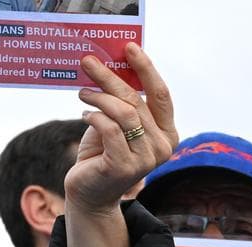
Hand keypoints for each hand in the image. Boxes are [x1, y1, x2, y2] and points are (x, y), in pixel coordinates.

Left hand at [66, 42, 177, 215]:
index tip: (129, 47)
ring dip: (98, 98)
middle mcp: (163, 147)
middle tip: (88, 62)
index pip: (161, 95)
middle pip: (137, 100)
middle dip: (110, 77)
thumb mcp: (117, 123)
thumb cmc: (103, 154)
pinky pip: (109, 128)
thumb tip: (110, 66)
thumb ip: (122, 102)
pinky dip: (94, 117)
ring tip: (83, 94)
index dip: (146, 69)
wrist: (91, 193)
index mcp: (168, 134)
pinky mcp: (124, 166)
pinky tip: (85, 115)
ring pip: (123, 113)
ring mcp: (146, 159)